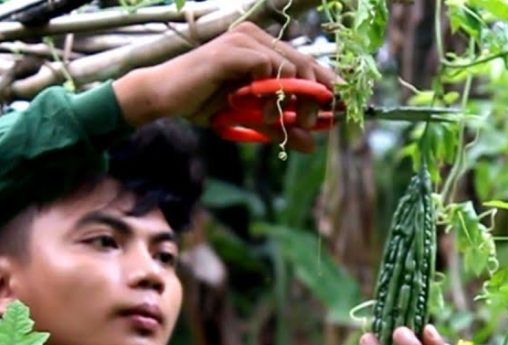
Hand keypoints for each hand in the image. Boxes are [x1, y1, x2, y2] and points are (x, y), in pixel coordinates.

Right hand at [113, 22, 339, 151]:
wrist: (165, 99)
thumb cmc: (205, 104)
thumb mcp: (250, 119)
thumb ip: (281, 127)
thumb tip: (312, 144)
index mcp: (262, 47)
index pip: (306, 62)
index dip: (327, 83)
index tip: (342, 107)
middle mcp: (255, 37)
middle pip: (305, 62)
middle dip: (316, 96)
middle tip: (312, 122)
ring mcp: (243, 40)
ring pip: (290, 65)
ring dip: (294, 97)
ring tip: (283, 120)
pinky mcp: (232, 50)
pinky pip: (267, 67)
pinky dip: (270, 92)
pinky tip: (262, 111)